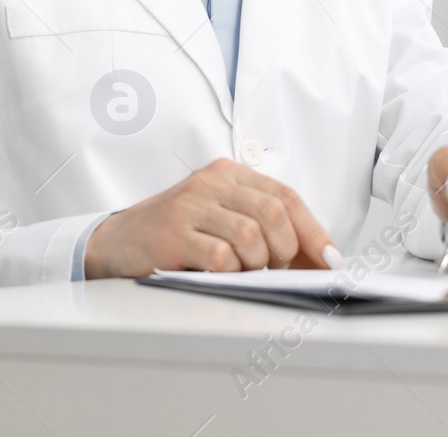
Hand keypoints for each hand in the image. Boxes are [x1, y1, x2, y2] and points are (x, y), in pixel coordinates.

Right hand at [83, 158, 339, 278]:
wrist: (116, 241)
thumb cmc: (176, 232)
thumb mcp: (220, 217)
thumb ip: (263, 227)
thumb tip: (317, 258)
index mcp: (228, 173)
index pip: (285, 196)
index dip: (314, 230)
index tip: (331, 259)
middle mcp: (211, 182)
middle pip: (274, 214)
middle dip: (286, 250)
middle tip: (275, 268)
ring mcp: (191, 206)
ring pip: (252, 236)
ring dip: (257, 265)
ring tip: (242, 271)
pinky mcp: (174, 234)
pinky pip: (221, 257)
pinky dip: (230, 273)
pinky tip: (218, 274)